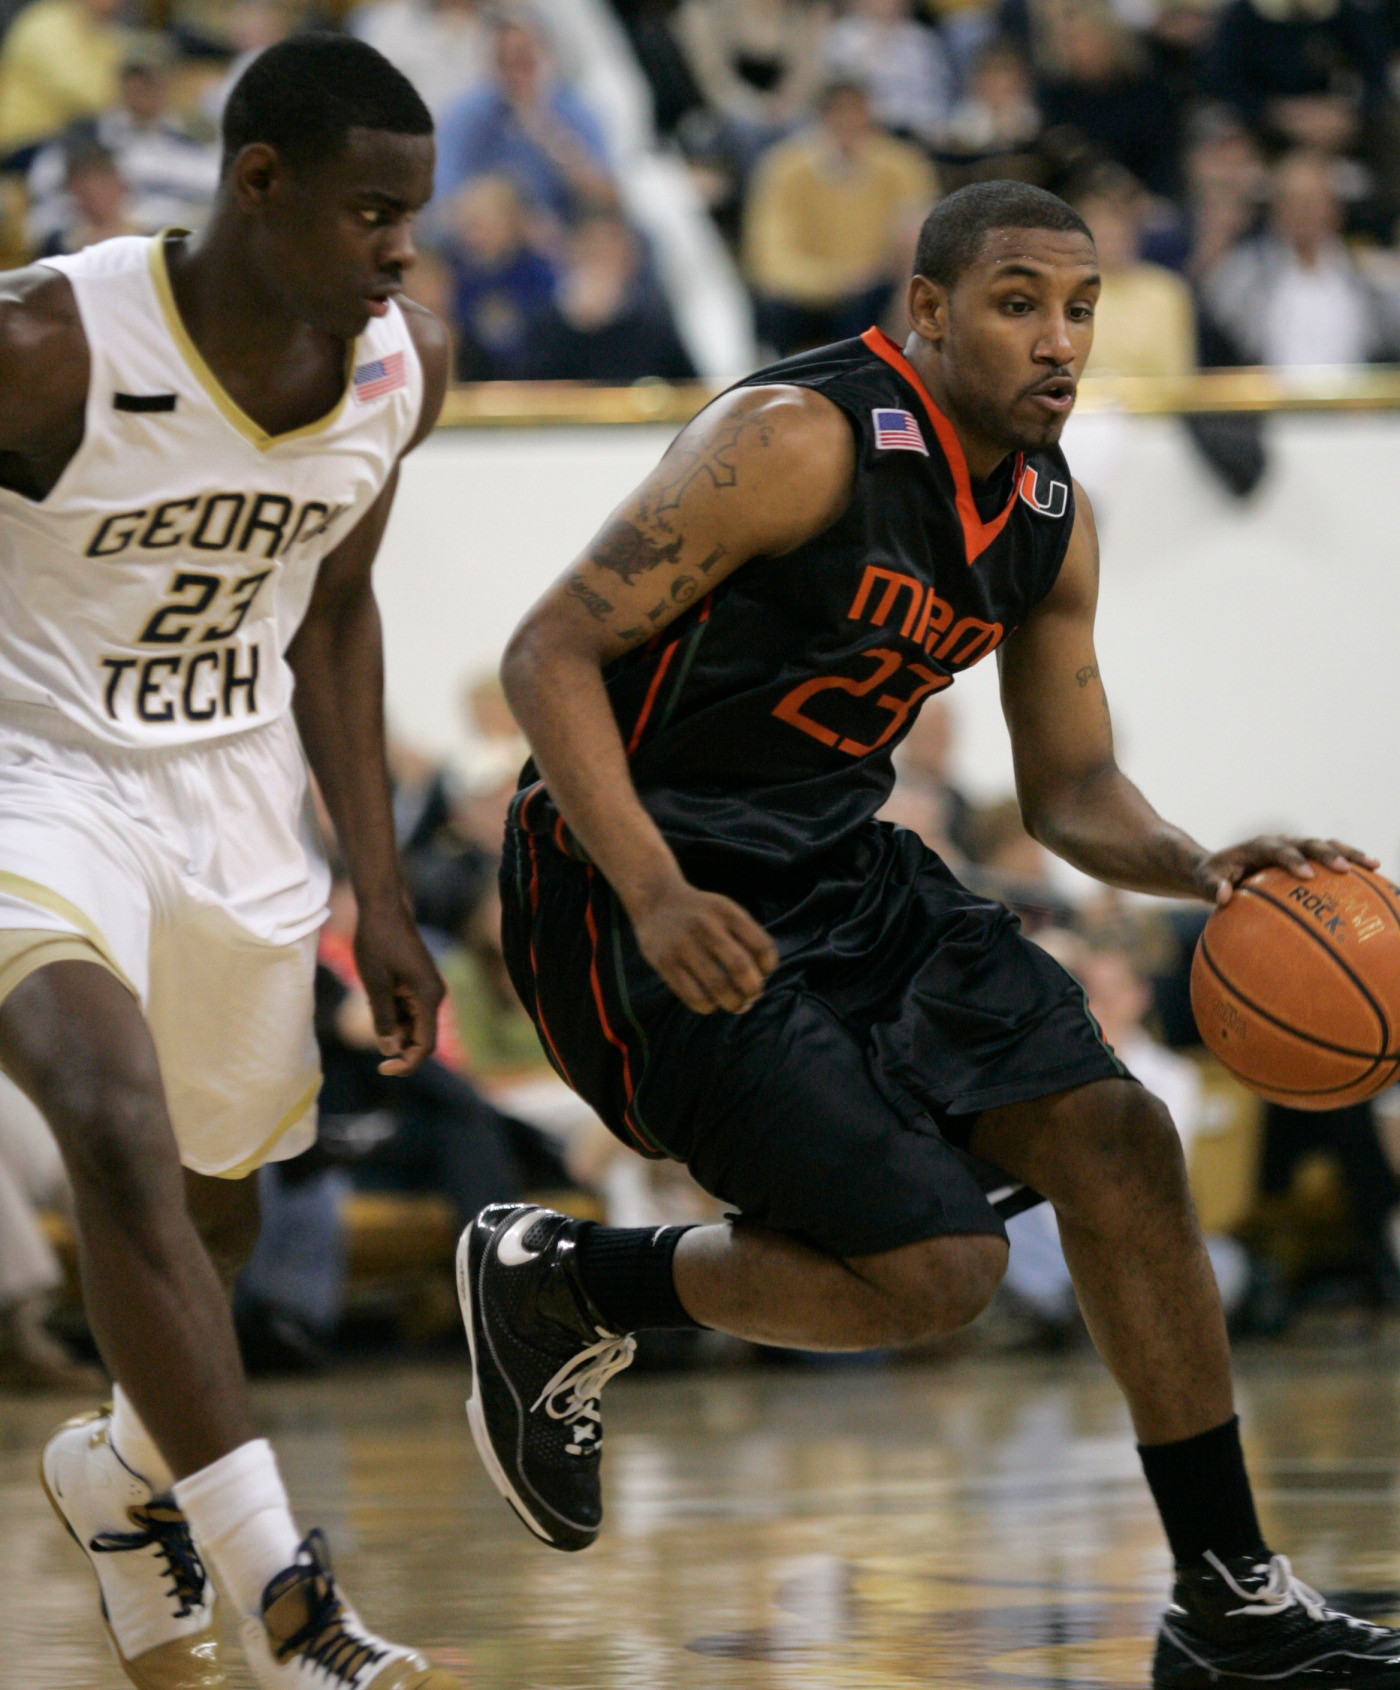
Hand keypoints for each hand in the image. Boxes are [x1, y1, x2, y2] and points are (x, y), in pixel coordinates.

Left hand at [353, 895, 445, 1073]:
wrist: (383, 908)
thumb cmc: (377, 943)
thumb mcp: (375, 984)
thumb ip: (383, 1019)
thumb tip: (389, 1050)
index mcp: (428, 997)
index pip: (425, 1044)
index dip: (406, 1062)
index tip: (382, 1068)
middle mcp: (434, 995)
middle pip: (421, 1037)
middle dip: (399, 1047)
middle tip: (369, 1043)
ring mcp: (428, 989)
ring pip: (413, 1024)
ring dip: (393, 1028)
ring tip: (370, 1004)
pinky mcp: (419, 984)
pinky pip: (409, 1010)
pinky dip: (393, 1014)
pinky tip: (375, 997)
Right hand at [629, 877, 777, 1013]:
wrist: (656, 902)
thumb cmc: (702, 916)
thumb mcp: (727, 913)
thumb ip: (747, 941)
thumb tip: (758, 987)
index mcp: (726, 912)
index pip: (761, 946)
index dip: (768, 968)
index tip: (762, 973)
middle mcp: (705, 926)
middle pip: (740, 967)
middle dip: (753, 990)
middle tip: (751, 996)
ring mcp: (683, 945)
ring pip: (718, 987)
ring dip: (734, 1003)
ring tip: (735, 1004)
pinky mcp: (665, 963)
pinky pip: (694, 996)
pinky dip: (709, 1006)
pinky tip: (711, 1002)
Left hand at [1194, 837, 1378, 905]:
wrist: (1217, 867)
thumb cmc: (1211, 877)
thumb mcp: (1203, 881)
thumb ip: (1210, 887)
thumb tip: (1223, 896)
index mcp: (1257, 846)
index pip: (1277, 849)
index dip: (1292, 859)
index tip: (1307, 875)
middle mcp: (1280, 843)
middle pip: (1309, 843)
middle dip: (1328, 854)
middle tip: (1347, 870)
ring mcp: (1295, 849)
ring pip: (1326, 846)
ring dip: (1349, 854)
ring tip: (1374, 865)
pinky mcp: (1304, 858)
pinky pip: (1329, 860)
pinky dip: (1350, 866)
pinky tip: (1374, 879)